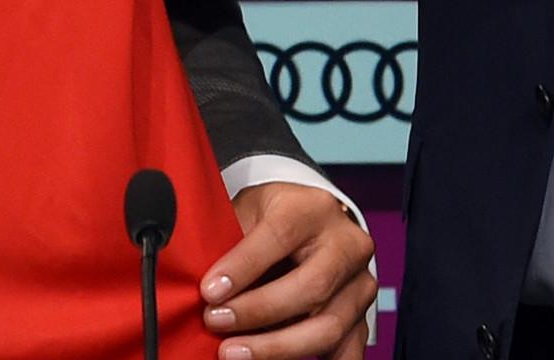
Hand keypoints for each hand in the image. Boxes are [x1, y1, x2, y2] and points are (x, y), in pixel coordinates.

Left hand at [200, 181, 377, 359]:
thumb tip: (191, 268)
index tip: (209, 291)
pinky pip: (347, 352)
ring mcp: (360, 283)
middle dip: (258, 310)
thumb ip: (228, 236)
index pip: (280, 236)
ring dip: (277, 347)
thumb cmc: (273, 219)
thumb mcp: (249, 210)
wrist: (313, 227)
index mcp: (313, 208)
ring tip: (234, 352)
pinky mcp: (363, 317)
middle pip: (312, 287)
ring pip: (328, 326)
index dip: (243, 267)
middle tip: (216, 321)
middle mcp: (347, 244)